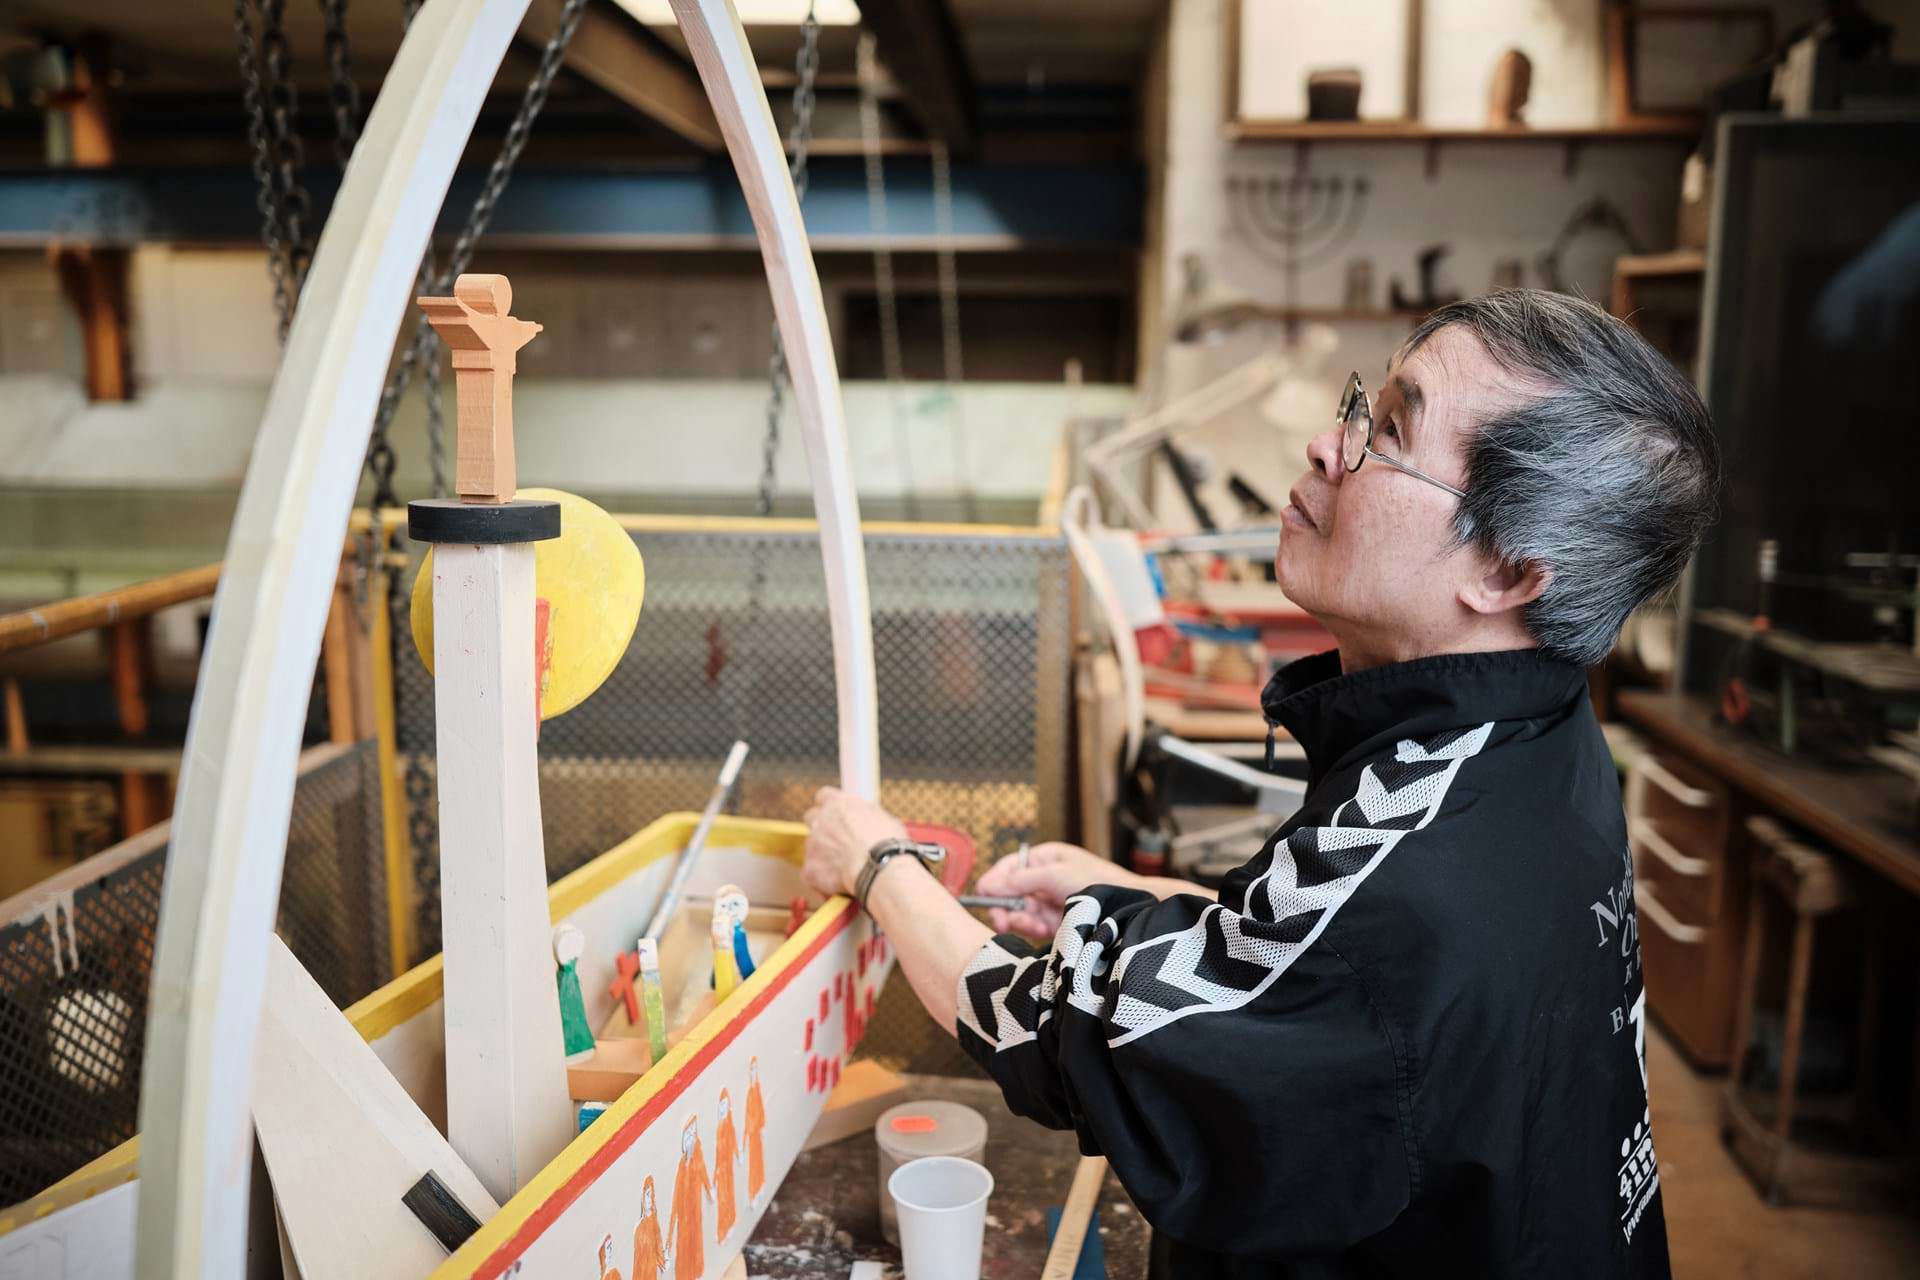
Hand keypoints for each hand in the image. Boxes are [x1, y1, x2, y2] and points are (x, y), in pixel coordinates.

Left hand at [802, 787, 907, 899]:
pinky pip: (811, 875)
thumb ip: (866, 817)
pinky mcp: (810, 870)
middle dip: (821, 827)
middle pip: (811, 818)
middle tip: (837, 839)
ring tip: (845, 867)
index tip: (838, 815)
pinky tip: (837, 885)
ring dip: (824, 855)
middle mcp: (820, 821)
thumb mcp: (882, 817)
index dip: (830, 806)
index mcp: (838, 803)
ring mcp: (812, 845)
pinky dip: (822, 880)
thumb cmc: (888, 842)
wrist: (880, 867)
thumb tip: (869, 822)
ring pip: (812, 847)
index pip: (824, 796)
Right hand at [974, 842, 1134, 938]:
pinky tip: (1042, 930)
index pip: (1009, 867)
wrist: (1126, 907)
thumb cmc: (1097, 880)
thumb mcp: (1055, 874)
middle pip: (1010, 893)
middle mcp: (1043, 880)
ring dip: (1021, 920)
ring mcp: (1048, 902)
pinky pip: (1032, 925)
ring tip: (1034, 925)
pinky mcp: (1054, 923)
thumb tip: (988, 883)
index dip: (994, 880)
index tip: (982, 894)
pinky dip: (1032, 929)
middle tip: (1002, 921)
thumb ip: (1021, 880)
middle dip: (1005, 906)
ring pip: (1019, 912)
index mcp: (1044, 859)